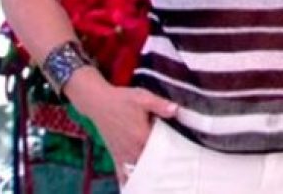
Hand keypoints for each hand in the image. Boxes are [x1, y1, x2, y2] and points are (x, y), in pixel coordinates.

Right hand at [67, 69, 178, 185]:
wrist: (98, 102)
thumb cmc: (122, 99)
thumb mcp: (143, 97)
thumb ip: (160, 105)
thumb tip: (176, 110)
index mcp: (141, 136)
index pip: (162, 149)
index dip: (173, 152)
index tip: (184, 154)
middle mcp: (132, 148)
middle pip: (151, 162)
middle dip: (162, 165)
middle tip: (176, 167)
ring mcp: (122, 153)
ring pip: (137, 169)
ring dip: (148, 173)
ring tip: (161, 177)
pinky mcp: (115, 154)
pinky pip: (121, 172)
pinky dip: (127, 179)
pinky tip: (133, 187)